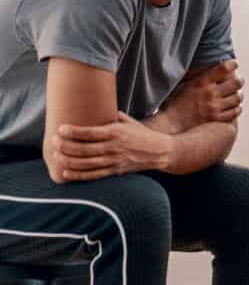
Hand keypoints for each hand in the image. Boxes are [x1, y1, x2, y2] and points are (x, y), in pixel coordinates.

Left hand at [53, 112, 172, 181]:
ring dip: (68, 160)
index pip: (90, 133)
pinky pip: (93, 175)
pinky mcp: (115, 171)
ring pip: (86, 163)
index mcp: (116, 132)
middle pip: (84, 148)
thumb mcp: (129, 122)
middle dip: (66, 145)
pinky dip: (78, 175)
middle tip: (53, 141)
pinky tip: (66, 173)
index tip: (60, 129)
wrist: (160, 151)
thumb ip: (112, 117)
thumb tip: (96, 109)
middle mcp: (114, 147)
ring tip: (56, 156)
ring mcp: (114, 160)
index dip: (73, 131)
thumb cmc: (142, 134)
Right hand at [160, 60, 243, 130]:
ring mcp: (215, 107)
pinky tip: (234, 106)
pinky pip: (234, 112)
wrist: (171, 123)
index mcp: (202, 82)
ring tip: (237, 94)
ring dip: (238, 94)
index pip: (224, 68)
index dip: (232, 64)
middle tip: (238, 80)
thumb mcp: (184, 84)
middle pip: (236, 83)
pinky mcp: (216, 119)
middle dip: (239, 80)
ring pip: (237, 98)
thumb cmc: (175, 103)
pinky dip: (237, 108)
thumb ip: (198, 76)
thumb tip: (209, 67)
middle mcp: (210, 94)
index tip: (234, 64)